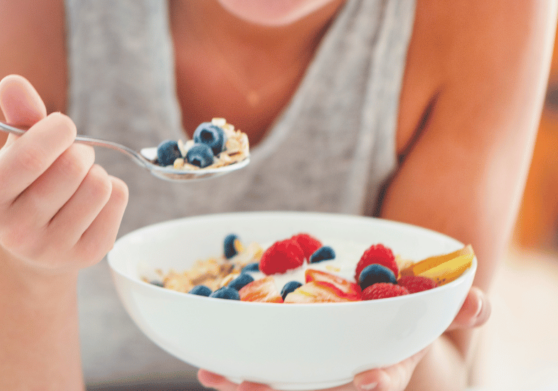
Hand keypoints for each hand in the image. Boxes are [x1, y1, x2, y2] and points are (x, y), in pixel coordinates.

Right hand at [0, 75, 128, 273]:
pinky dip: (111, 188)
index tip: (62, 126)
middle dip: (78, 149)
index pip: (31, 156)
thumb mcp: (13, 150)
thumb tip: (12, 82)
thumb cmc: (23, 183)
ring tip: (78, 179)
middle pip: (72, 167)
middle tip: (69, 155)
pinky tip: (90, 200)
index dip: (56, 130)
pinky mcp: (88, 255)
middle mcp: (15, 230)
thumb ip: (17, 115)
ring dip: (95, 170)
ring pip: (99, 184)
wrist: (31, 246)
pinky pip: (118, 199)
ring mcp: (53, 248)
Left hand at [198, 286, 490, 390]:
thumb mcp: (437, 307)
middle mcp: (347, 375)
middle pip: (317, 389)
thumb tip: (478, 302)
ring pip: (280, 383)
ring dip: (246, 383)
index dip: (375, 384)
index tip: (367, 382)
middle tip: (256, 385)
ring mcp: (314, 371)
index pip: (382, 380)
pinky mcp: (288, 361)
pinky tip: (206, 363)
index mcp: (386, 364)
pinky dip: (233, 369)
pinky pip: (259, 369)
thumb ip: (458, 306)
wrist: (384, 316)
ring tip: (215, 375)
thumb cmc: (412, 315)